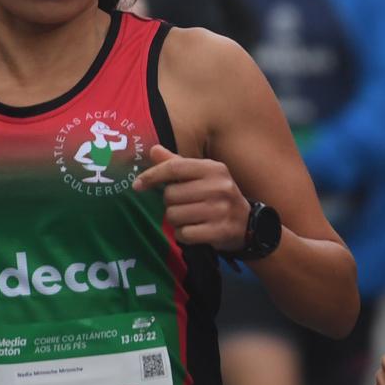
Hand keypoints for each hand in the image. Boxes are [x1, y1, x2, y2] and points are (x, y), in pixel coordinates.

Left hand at [131, 144, 248, 249]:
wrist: (247, 222)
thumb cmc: (218, 195)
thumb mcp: (203, 175)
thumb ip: (177, 164)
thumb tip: (153, 150)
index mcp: (213, 169)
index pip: (174, 168)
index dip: (152, 175)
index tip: (137, 185)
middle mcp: (219, 187)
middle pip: (171, 195)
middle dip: (170, 203)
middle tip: (182, 205)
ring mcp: (220, 210)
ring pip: (174, 216)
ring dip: (175, 220)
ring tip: (189, 218)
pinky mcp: (220, 231)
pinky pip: (184, 234)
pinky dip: (183, 235)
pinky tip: (193, 230)